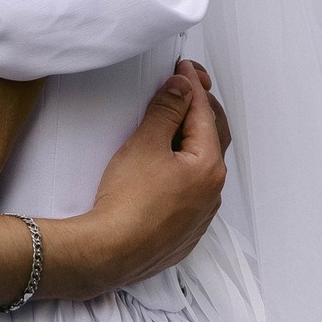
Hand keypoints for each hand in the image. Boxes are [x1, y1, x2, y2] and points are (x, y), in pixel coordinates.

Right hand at [46, 68, 226, 301]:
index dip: (191, 85)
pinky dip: (185, 170)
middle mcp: (212, 191)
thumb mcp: (145, 143)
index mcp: (208, 165)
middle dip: (201, 108)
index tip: (182, 69)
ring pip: (203, 167)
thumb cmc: (127, 201)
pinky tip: (170, 167)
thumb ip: (166, 110)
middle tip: (186, 86)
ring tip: (179, 122)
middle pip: (212, 138)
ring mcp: (200, 215)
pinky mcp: (184, 232)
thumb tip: (182, 87)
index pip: (203, 113)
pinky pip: (192, 192)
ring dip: (195, 140)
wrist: (109, 253)